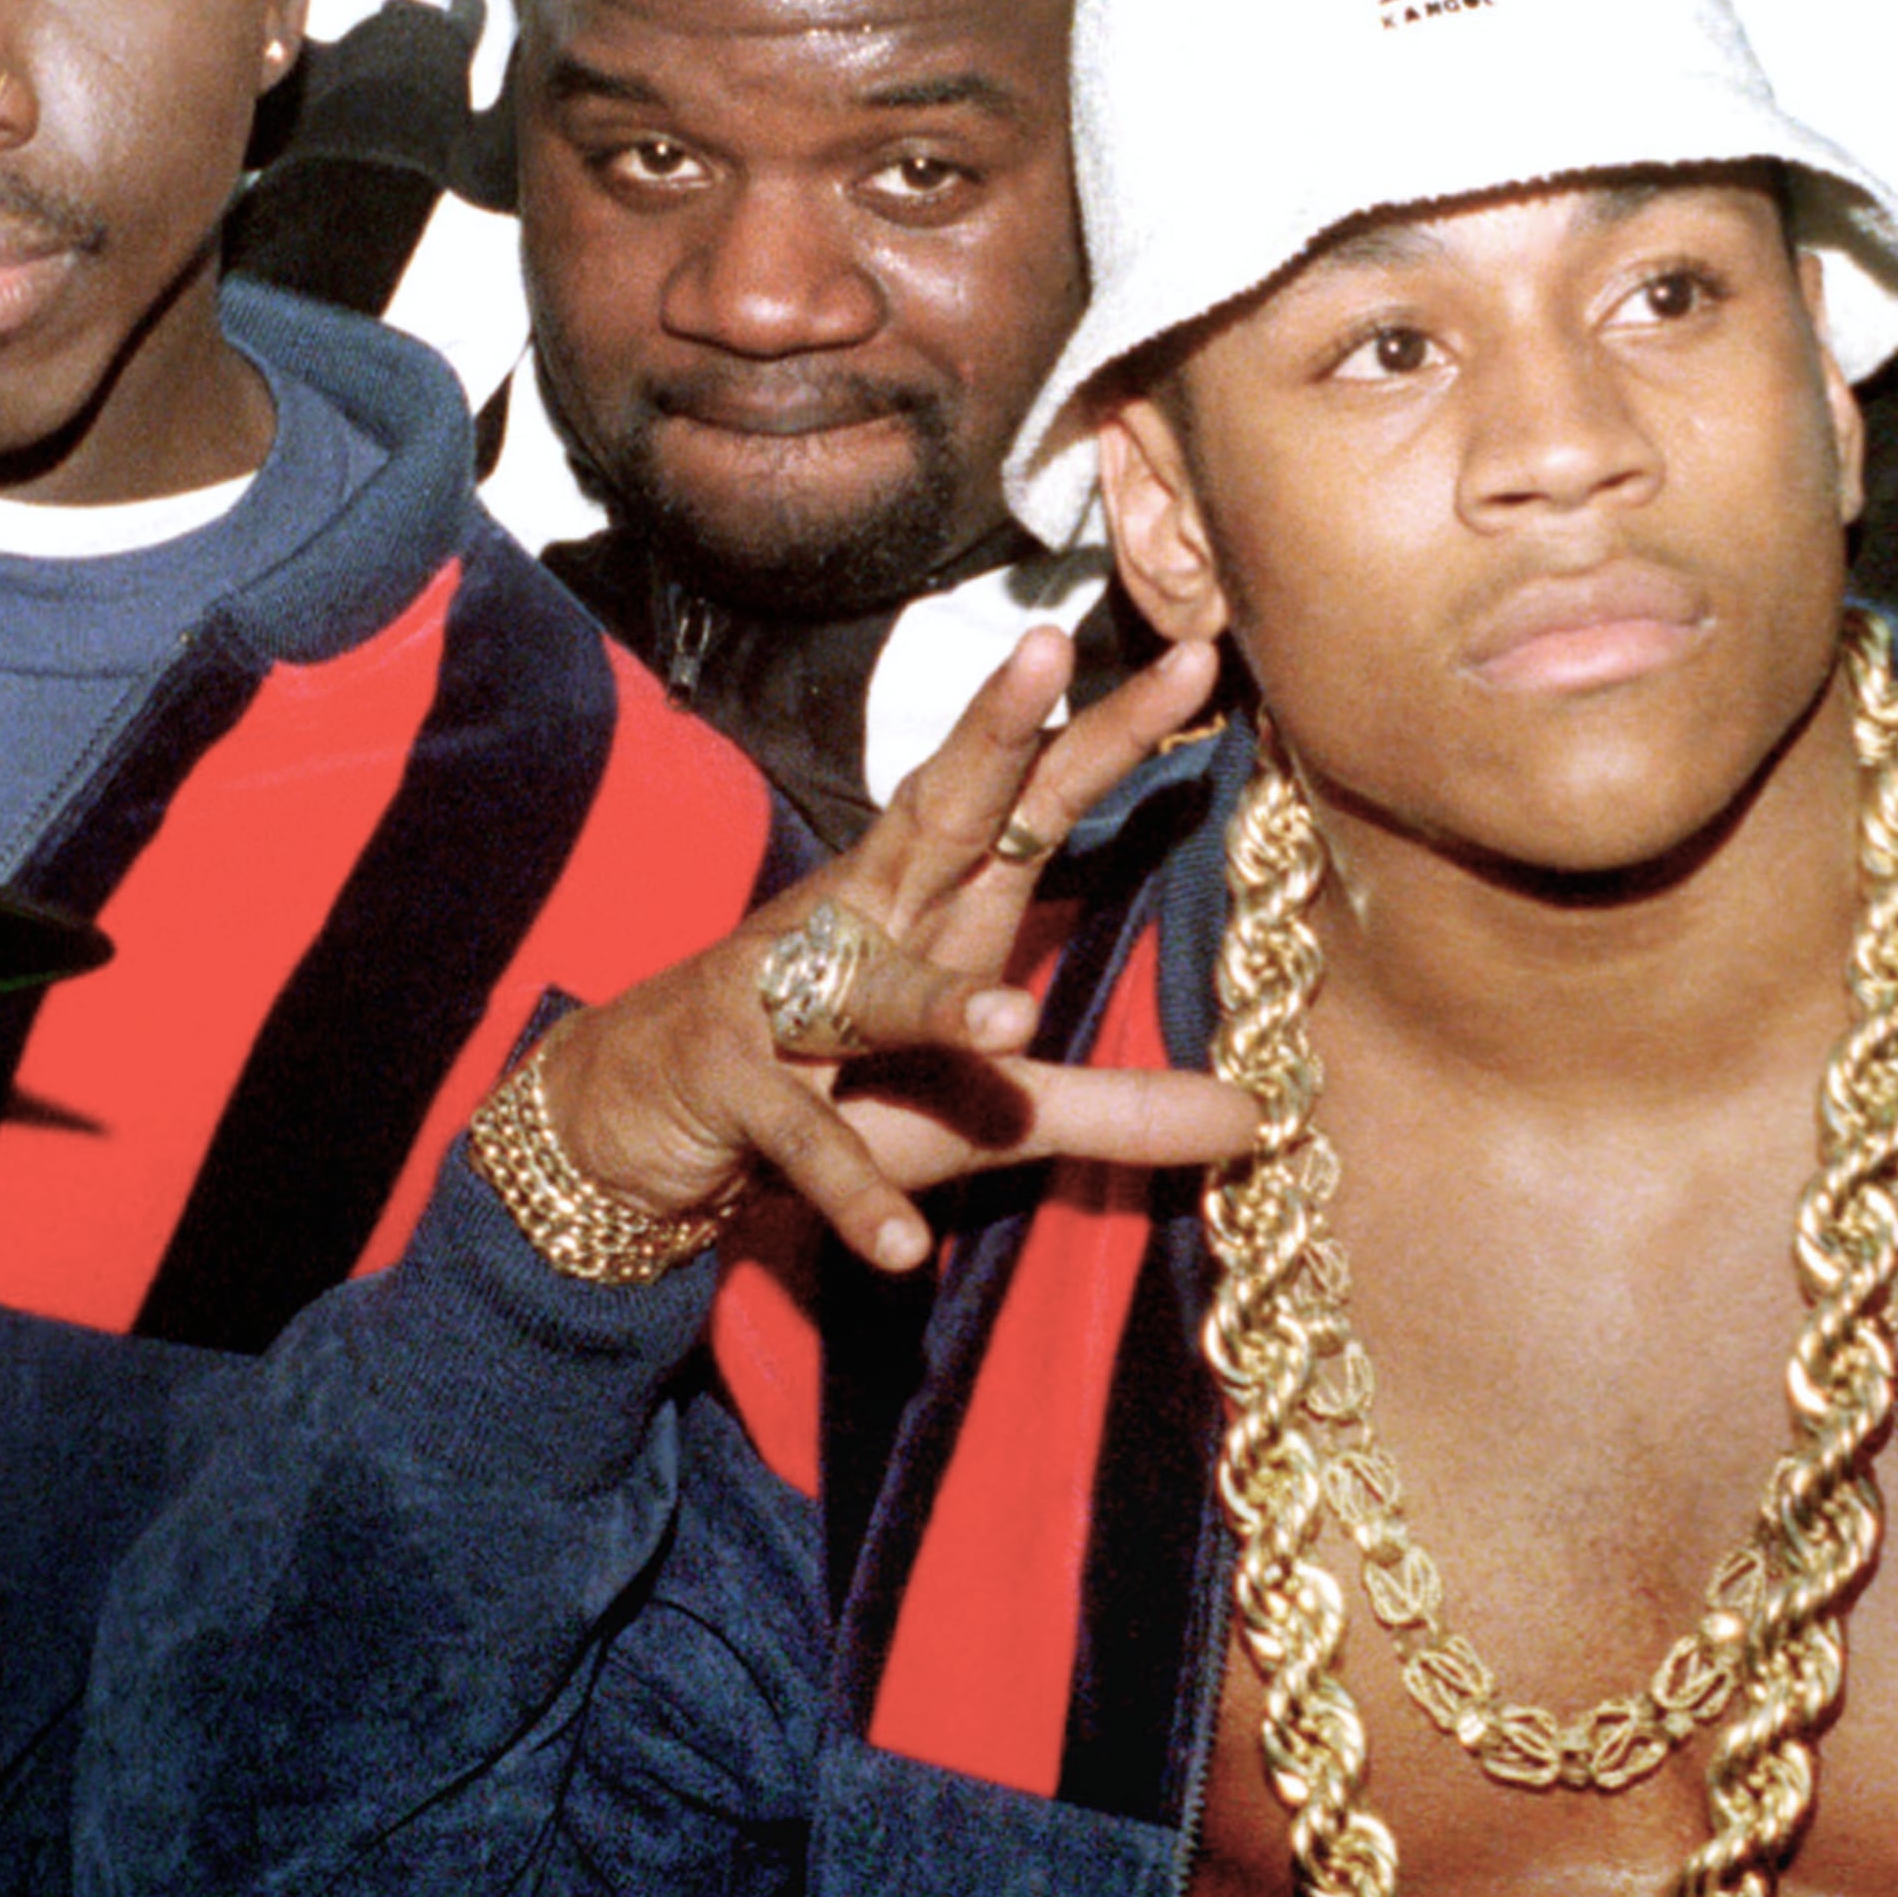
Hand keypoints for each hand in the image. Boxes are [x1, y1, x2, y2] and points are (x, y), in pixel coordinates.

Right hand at [529, 626, 1263, 1270]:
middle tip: (1042, 649)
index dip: (1108, 733)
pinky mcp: (739, 1090)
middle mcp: (866, 925)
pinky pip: (807, 1144)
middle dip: (992, 737)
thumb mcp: (992, 1109)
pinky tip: (904, 1246)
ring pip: (871, 991)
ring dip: (935, 1007)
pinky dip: (854, 1189)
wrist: (642, 1118)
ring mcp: (790, 1001)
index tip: (1196, 658)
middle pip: (939, 817)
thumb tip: (1255, 1118)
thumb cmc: (836, 1087)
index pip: (1033, 802)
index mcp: (934, 906)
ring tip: (1010, 1029)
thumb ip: (1118, 1110)